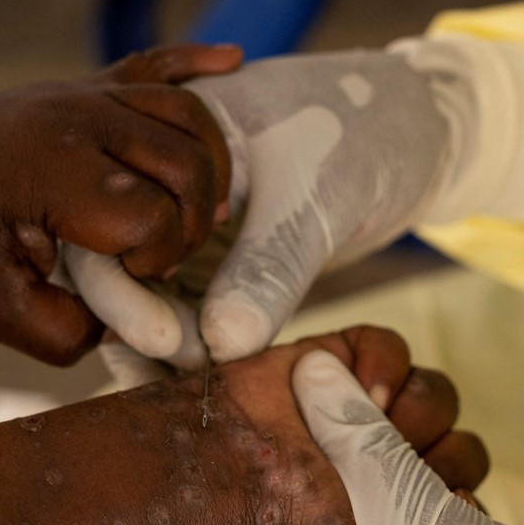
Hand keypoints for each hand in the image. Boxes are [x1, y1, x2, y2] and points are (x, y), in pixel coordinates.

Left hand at [0, 44, 241, 364]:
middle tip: (161, 255)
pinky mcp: (93, 85)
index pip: (152, 214)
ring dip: (212, 168)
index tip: (125, 277)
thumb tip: (130, 321)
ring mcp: (89, 95)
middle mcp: (80, 121)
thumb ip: (64, 332)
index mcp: (54, 171)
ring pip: (190, 116)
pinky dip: (199, 61)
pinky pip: (158, 63)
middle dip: (192, 223)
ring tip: (201, 210)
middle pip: (189, 163)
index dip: (156, 259)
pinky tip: (234, 60)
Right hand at [66, 37, 523, 367]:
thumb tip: (222, 344)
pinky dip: (196, 345)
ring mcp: (185, 224)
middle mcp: (156, 181)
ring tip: (192, 391)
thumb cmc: (365, 133)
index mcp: (157, 135)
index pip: (107, 217)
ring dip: (165, 344)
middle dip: (139, 324)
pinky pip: (190, 308)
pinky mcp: (218, 260)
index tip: (164, 340)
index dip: (121, 286)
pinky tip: (209, 383)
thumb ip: (270, 266)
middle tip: (184, 371)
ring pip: (150, 295)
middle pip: (114, 262)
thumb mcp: (316, 195)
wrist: (416, 134)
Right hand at [107, 325, 488, 524]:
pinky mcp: (342, 360)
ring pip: (435, 396)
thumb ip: (422, 518)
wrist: (211, 471)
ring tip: (374, 422)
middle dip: (438, 456)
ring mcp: (368, 411)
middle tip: (394, 467)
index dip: (458, 496)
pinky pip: (392, 348)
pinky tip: (360, 386)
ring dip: (415, 409)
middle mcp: (390, 466)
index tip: (437, 502)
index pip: (466, 502)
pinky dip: (384, 363)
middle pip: (462, 449)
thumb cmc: (280, 523)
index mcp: (399, 519)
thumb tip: (469, 501)